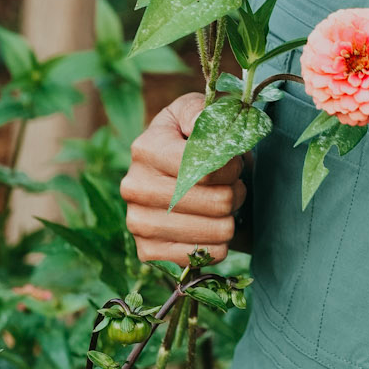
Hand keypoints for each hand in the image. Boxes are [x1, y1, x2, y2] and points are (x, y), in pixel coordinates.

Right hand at [121, 93, 245, 263]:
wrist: (172, 176)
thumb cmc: (191, 140)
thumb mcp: (195, 112)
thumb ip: (200, 111)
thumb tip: (199, 127)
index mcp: (145, 148)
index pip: (207, 167)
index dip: (232, 167)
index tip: (234, 162)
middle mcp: (134, 187)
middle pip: (216, 202)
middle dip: (235, 193)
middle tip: (232, 186)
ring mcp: (137, 223)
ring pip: (215, 231)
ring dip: (230, 219)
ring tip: (222, 205)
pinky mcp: (147, 252)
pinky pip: (204, 257)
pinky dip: (219, 244)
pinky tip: (211, 229)